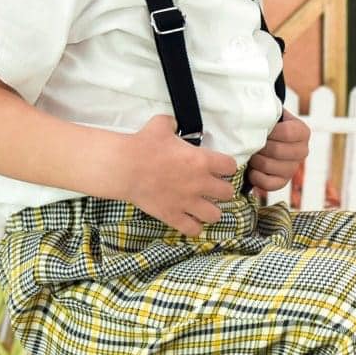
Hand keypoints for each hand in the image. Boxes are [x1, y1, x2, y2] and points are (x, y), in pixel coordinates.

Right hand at [116, 115, 237, 236]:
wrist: (125, 166)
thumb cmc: (143, 144)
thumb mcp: (161, 124)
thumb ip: (173, 124)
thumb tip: (174, 124)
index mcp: (201, 160)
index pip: (230, 167)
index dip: (226, 167)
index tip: (219, 168)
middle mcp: (200, 183)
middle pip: (228, 193)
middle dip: (222, 190)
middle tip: (212, 188)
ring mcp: (187, 202)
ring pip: (215, 215)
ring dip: (211, 211)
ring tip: (203, 207)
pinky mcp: (173, 216)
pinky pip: (193, 230)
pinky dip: (193, 226)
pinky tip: (189, 220)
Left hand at [245, 110, 309, 200]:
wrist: (266, 139)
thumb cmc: (267, 125)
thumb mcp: (271, 115)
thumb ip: (266, 113)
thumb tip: (252, 114)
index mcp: (303, 132)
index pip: (286, 133)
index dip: (269, 133)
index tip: (259, 130)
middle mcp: (302, 151)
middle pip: (276, 151)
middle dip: (259, 147)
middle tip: (251, 143)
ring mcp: (293, 168)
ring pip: (269, 166)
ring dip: (255, 160)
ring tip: (251, 154)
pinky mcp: (283, 182)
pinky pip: (268, 184)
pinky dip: (256, 177)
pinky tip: (252, 169)